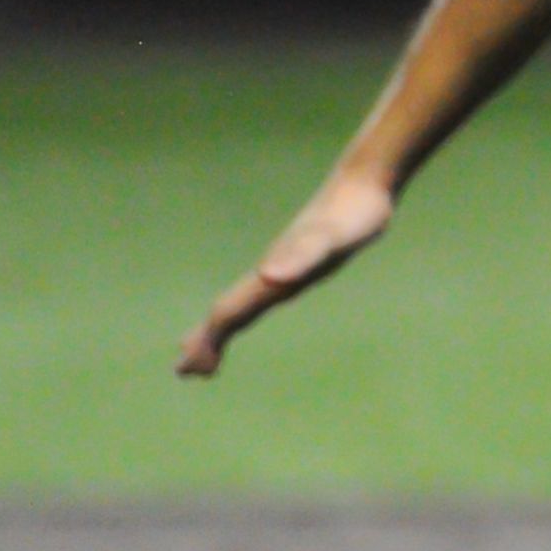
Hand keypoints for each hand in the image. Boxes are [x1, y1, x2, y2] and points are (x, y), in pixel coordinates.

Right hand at [178, 168, 394, 377]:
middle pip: (229, 310)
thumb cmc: (355, 213)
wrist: (366, 179)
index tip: (195, 369)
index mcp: (273, 273)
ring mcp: (286, 264)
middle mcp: (273, 270)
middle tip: (184, 371)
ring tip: (208, 352)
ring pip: (245, 301)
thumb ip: (303, 254)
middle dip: (205, 340)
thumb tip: (267, 276)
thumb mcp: (332, 238)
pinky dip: (254, 308)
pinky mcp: (303, 258)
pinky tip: (259, 305)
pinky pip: (267, 291)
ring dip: (222, 327)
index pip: (231, 312)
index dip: (211, 340)